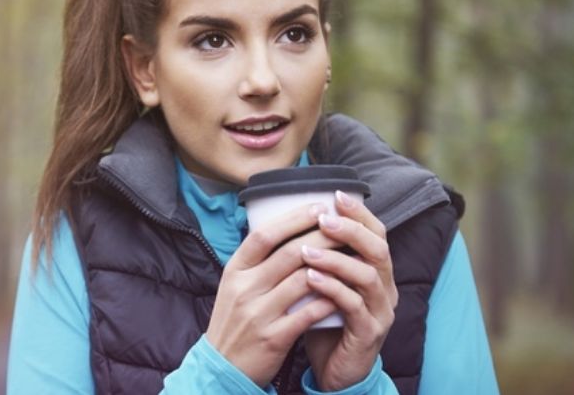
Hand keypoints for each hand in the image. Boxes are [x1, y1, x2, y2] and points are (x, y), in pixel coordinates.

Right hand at [205, 203, 339, 386]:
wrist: (222, 367)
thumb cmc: (234, 321)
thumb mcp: (234, 285)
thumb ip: (257, 261)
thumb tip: (286, 227)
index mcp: (235, 270)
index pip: (264, 235)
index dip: (294, 218)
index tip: (319, 207)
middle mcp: (244, 288)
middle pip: (290, 253)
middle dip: (323, 236)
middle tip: (345, 227)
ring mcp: (258, 314)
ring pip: (303, 280)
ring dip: (332, 266)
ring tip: (351, 256)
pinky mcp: (274, 337)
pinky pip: (308, 313)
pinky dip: (328, 299)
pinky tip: (344, 291)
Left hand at [301, 191, 397, 390]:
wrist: (334, 372)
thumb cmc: (325, 322)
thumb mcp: (324, 284)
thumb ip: (320, 256)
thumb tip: (293, 219)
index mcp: (376, 272)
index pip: (377, 233)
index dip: (359, 213)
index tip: (335, 194)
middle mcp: (385, 288)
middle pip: (378, 249)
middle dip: (350, 230)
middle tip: (322, 219)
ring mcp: (380, 311)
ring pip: (367, 275)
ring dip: (336, 259)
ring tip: (305, 250)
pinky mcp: (369, 333)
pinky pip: (354, 306)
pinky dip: (332, 289)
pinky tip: (310, 279)